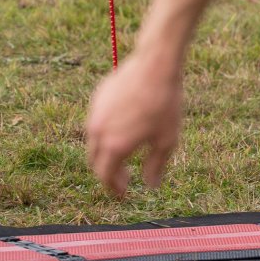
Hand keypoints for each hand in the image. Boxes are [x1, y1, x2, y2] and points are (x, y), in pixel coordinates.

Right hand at [86, 53, 182, 196]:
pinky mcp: (98, 97)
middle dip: (107, 172)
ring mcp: (95, 112)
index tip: (124, 194)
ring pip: (93, 140)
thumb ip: (155, 167)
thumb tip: (150, 186)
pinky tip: (124, 129)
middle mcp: (98, 130)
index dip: (114, 188)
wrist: (154, 66)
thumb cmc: (164, 105)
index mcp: (114, 145)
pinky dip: (105, 132)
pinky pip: (97, 121)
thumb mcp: (166, 141)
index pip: (105, 175)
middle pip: (95, 160)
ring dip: (105, 152)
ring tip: (123, 154)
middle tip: (124, 178)